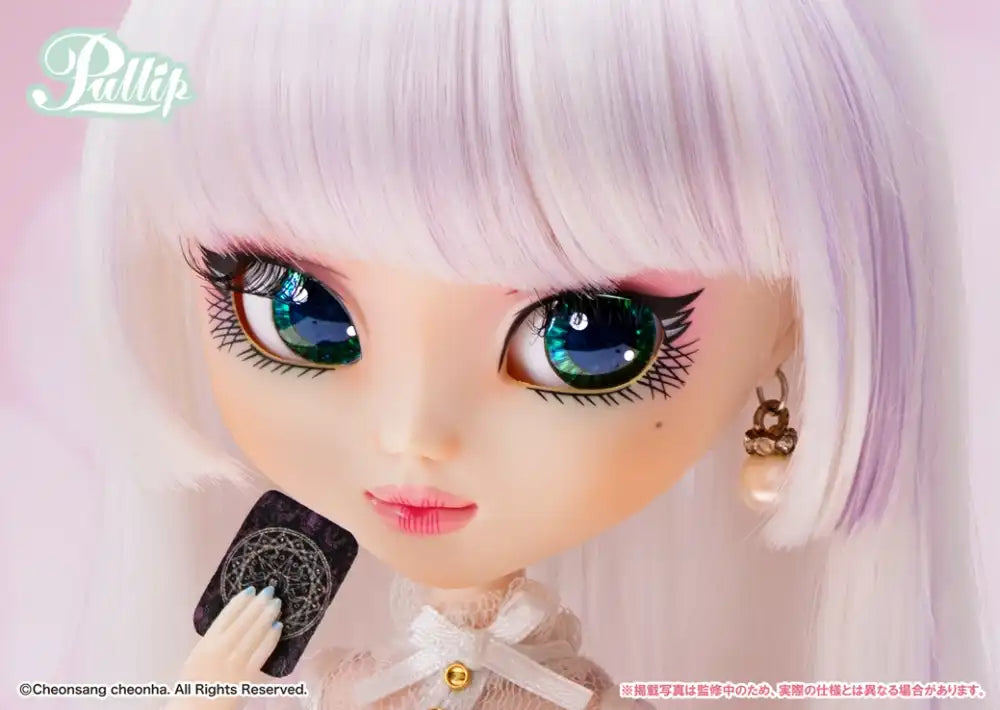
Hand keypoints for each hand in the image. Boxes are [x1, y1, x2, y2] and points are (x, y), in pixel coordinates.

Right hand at [166, 586, 282, 709]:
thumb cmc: (192, 688)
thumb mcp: (195, 659)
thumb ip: (213, 643)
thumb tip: (232, 627)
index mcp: (206, 643)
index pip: (227, 615)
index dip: (242, 600)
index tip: (251, 589)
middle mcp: (221, 648)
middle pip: (245, 620)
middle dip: (259, 603)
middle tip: (270, 590)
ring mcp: (236, 661)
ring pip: (256, 632)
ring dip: (268, 615)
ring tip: (277, 604)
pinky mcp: (248, 674)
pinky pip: (263, 651)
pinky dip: (272, 637)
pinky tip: (278, 627)